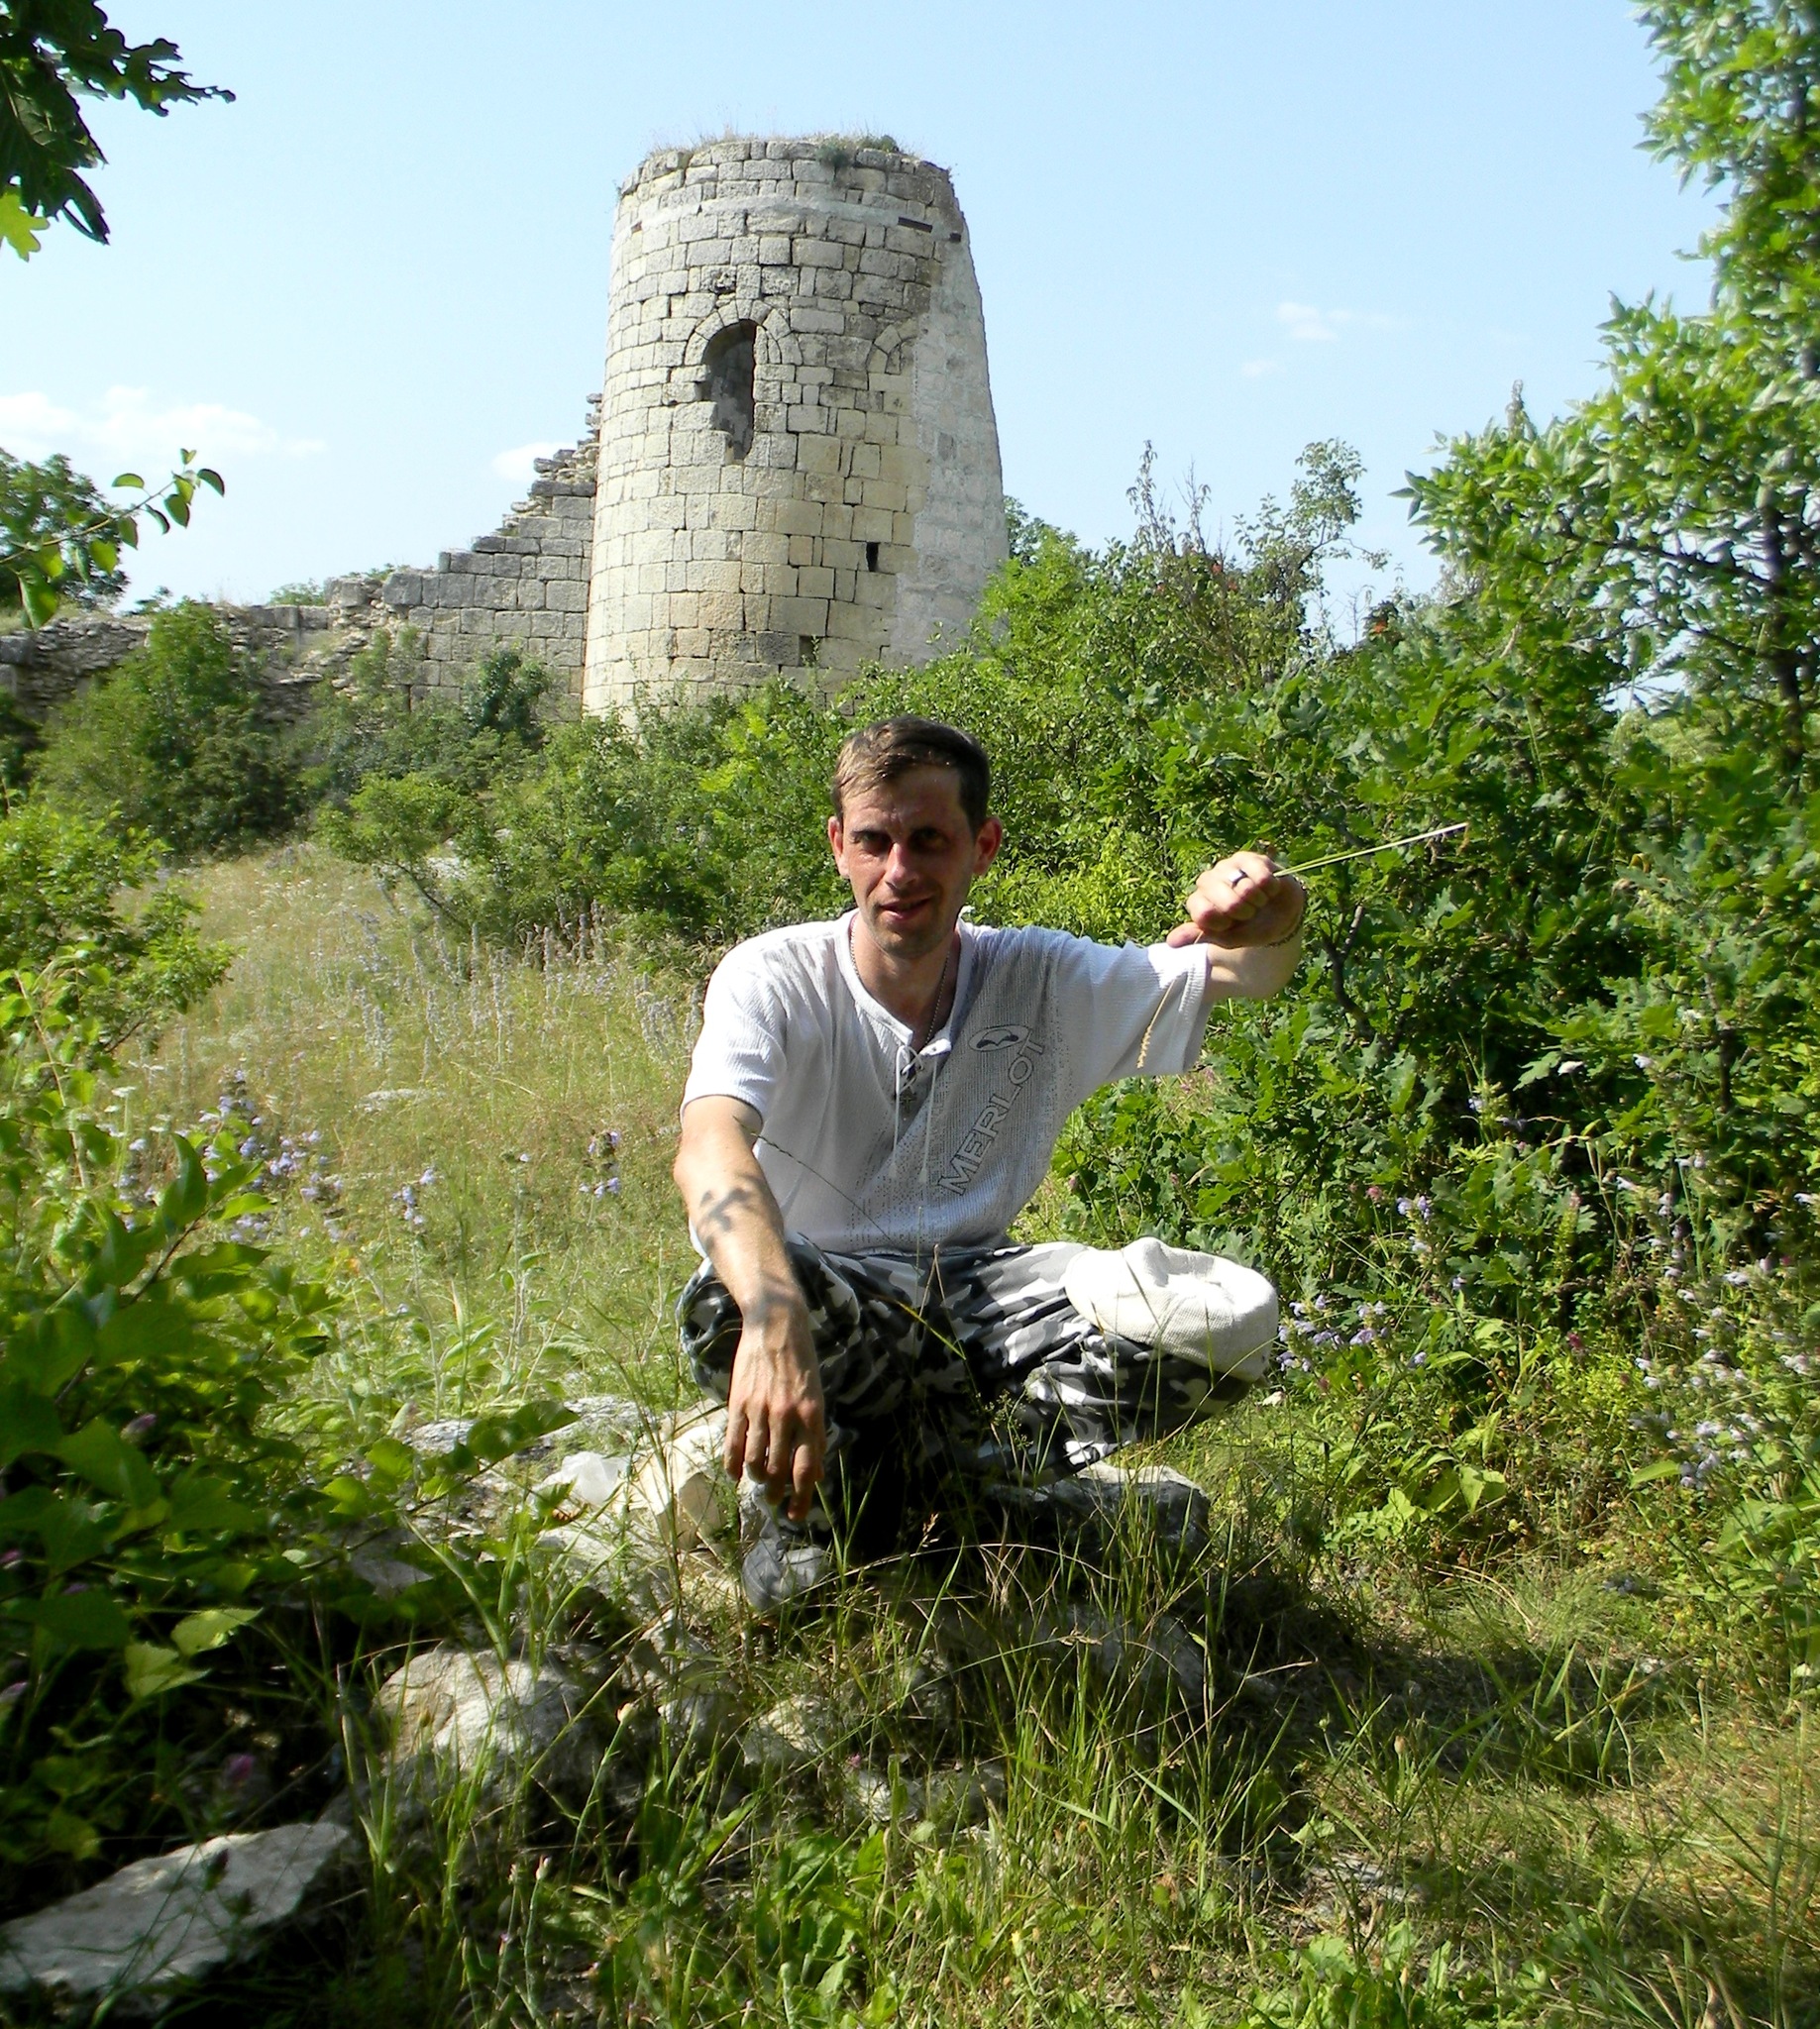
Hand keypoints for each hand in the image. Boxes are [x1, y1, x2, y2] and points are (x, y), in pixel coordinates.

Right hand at [722, 1295, 825, 1521]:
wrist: (777, 1323)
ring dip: (757, 1479)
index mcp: (812, 1415)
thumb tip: (816, 1474)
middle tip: (776, 1502)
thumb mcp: (817, 1396)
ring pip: (754, 1461)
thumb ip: (815, 1435)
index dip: (801, 1497)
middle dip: (777, 1493)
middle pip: (779, 1470)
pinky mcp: (739, 1403)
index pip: (806, 1468)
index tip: (797, 1514)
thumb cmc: (801, 1361)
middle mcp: (787, 1416)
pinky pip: (732, 1444)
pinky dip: (733, 1465)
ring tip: (760, 1483)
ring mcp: (760, 1410)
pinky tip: (735, 1473)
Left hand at [1166, 851, 1305, 949]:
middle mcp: (1207, 881)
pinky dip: (1270, 889)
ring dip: (1258, 901)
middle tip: (1247, 912)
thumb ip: (1200, 936)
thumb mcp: (1227, 938)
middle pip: (1229, 904)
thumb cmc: (1250, 927)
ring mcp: (1226, 866)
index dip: (1224, 925)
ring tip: (1257, 900)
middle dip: (1245, 914)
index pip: (1205, 915)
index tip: (1229, 925)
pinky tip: (1267, 888)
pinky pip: (1262, 878)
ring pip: (1246, 890)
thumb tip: (1171, 942)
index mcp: (1198, 902)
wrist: (1280, 915)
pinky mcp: (1248, 857)